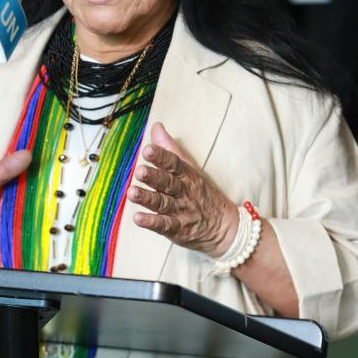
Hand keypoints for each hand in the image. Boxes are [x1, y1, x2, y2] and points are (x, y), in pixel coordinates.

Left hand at [127, 123, 238, 256]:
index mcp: (187, 175)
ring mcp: (181, 211)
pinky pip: (164, 225)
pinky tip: (138, 218)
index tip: (148, 150)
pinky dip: (152, 222)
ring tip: (132, 193)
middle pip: (168, 183)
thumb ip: (170, 149)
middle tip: (140, 171)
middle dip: (154, 177)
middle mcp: (184, 192)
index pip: (174, 163)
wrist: (224, 226)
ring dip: (148, 198)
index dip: (161, 157)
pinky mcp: (178, 229)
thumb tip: (155, 127)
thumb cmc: (202, 193)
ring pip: (163, 203)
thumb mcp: (190, 169)